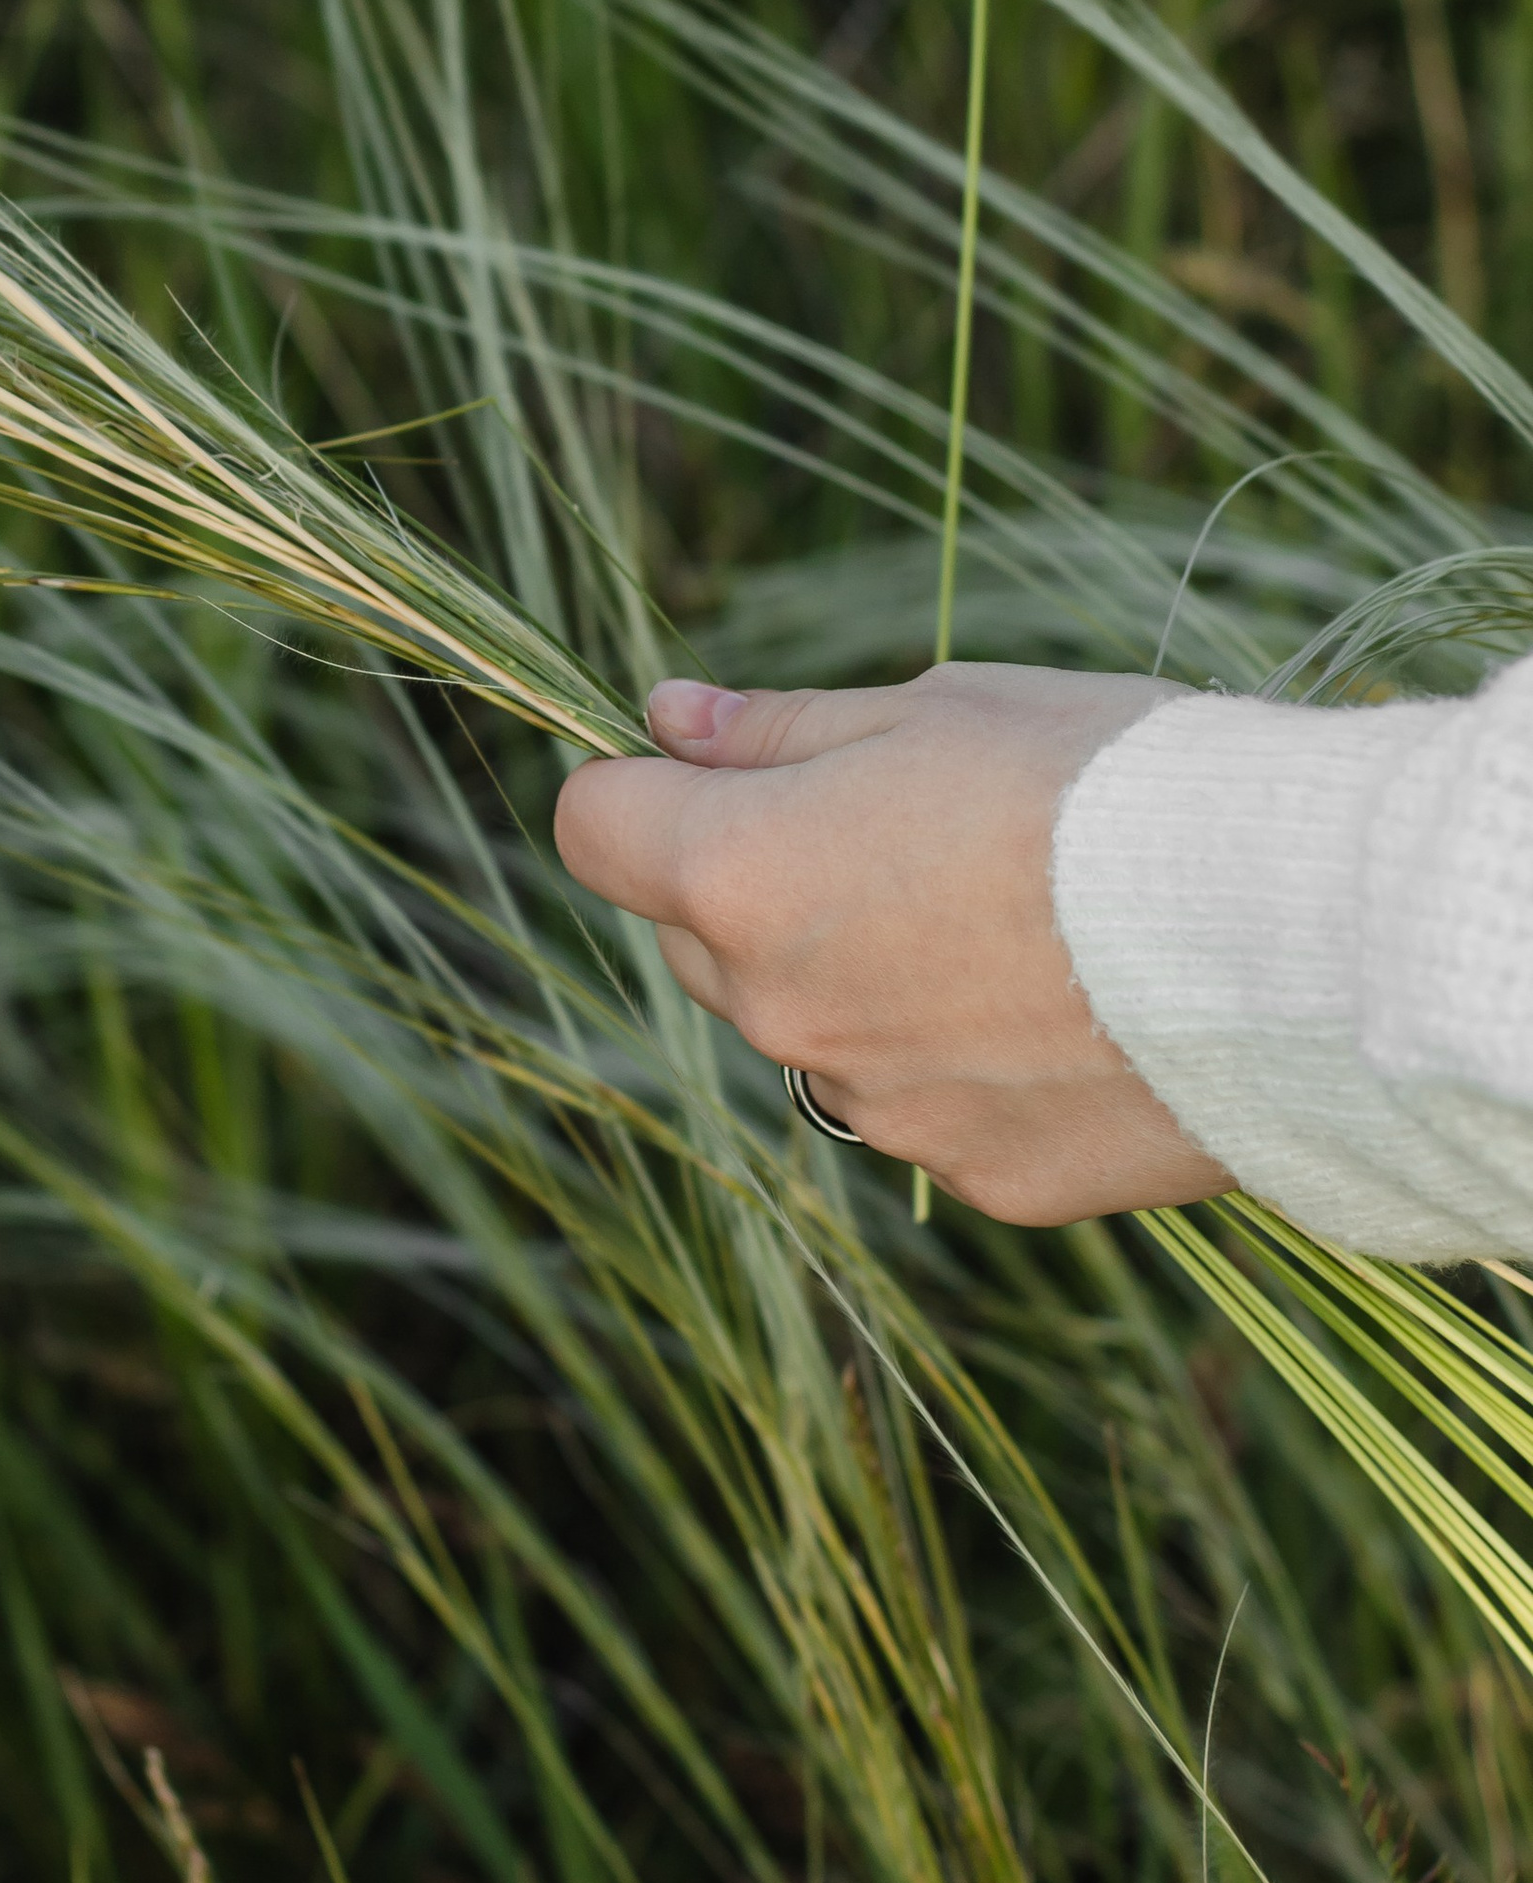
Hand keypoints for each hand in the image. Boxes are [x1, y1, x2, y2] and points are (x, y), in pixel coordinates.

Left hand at [554, 663, 1231, 1222]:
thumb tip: (667, 721)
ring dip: (857, 974)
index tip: (706, 760)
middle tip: (899, 824)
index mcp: (743, 875)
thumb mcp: (932, 706)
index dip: (641, 784)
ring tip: (1003, 915)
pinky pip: (921, 1105)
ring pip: (810, 1027)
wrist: (1286, 933)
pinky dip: (959, 1058)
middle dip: (753, 880)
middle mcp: (783, 1011)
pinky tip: (1063, 1007)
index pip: (595, 829)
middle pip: (699, 937)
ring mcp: (880, 1108)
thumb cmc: (1104, 783)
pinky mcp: (979, 1177)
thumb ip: (776, 730)